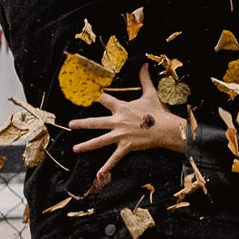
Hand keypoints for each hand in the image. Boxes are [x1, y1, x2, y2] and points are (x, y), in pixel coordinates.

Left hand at [68, 67, 183, 180]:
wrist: (167, 129)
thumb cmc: (158, 112)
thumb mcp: (150, 94)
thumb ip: (144, 79)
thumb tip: (144, 64)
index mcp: (121, 107)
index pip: (103, 98)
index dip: (92, 94)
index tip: (81, 91)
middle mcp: (118, 121)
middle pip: (96, 122)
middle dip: (82, 124)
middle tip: (70, 125)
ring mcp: (121, 135)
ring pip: (100, 140)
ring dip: (87, 145)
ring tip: (76, 149)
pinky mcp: (126, 146)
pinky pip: (115, 158)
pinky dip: (107, 166)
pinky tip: (98, 174)